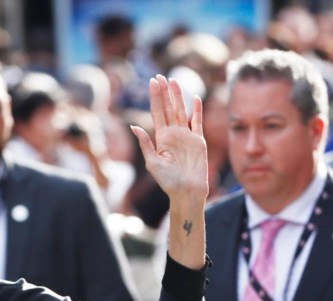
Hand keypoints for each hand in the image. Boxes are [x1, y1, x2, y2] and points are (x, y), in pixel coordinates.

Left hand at [130, 75, 207, 203]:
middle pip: (168, 108)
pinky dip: (197, 110)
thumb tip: (133, 127)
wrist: (187, 191)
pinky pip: (198, 122)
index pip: (157, 112)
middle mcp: (174, 134)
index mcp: (161, 138)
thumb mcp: (152, 162)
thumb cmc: (168, 181)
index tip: (152, 82)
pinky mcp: (199, 141)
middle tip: (161, 76)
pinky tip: (195, 98)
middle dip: (165, 92)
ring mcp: (187, 136)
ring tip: (174, 81)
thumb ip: (145, 143)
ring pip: (182, 111)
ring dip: (179, 96)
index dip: (155, 97)